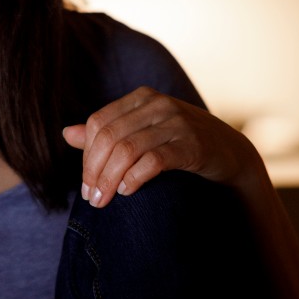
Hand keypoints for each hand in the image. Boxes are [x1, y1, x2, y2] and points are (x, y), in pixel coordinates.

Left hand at [62, 86, 258, 207]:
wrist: (231, 152)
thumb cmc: (181, 143)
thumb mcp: (144, 133)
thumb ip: (107, 133)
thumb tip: (67, 134)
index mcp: (142, 97)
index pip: (99, 123)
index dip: (86, 155)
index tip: (86, 184)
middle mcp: (158, 104)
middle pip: (110, 136)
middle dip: (94, 170)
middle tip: (92, 198)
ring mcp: (176, 122)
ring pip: (127, 149)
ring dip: (110, 179)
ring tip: (103, 200)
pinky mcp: (192, 144)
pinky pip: (153, 160)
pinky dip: (135, 177)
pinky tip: (128, 191)